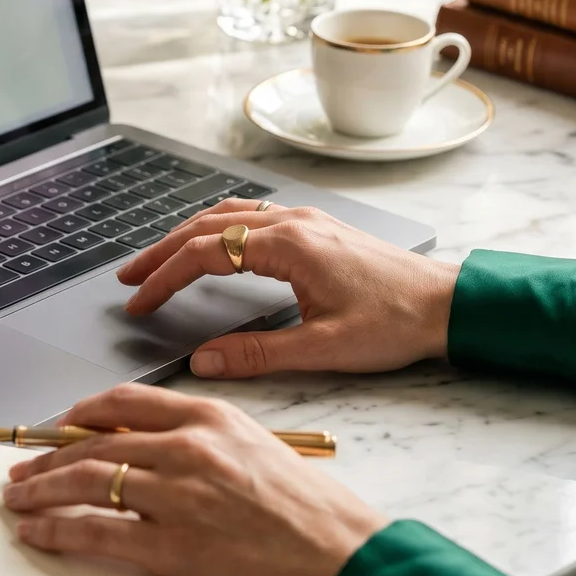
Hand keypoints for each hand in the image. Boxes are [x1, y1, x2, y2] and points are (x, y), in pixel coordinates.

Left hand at [4, 383, 387, 575]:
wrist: (345, 561)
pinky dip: (55, 529)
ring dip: (40, 489)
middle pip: (94, 441)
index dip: (81, 413)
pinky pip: (94, 531)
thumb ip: (205, 445)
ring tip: (18, 497)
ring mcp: (177, 494)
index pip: (125, 403)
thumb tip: (155, 455)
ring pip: (85, 480)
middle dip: (49, 454)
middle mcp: (187, 446)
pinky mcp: (172, 545)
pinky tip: (36, 532)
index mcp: (211, 417)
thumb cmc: (315, 514)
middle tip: (23, 465)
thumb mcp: (258, 452)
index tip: (60, 424)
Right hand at [118, 200, 458, 378]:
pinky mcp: (315, 228)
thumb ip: (257, 355)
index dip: (165, 278)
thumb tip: (203, 361)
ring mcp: (305, 220)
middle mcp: (293, 223)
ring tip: (156, 261)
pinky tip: (210, 245)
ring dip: (186, 236)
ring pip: (227, 215)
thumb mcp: (324, 349)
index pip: (206, 254)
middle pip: (207, 226)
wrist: (447, 304)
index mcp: (291, 245)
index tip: (139, 302)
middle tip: (128, 278)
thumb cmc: (395, 323)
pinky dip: (215, 229)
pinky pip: (250, 216)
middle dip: (162, 251)